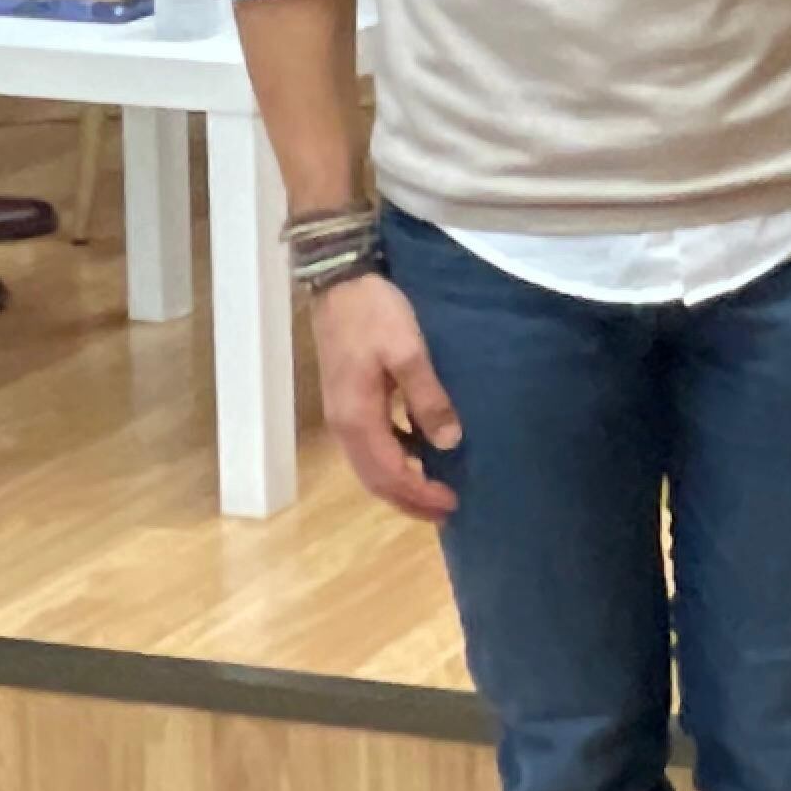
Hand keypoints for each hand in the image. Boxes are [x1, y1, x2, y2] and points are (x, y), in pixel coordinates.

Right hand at [311, 275, 461, 519]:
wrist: (340, 281)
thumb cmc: (375, 314)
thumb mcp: (409, 352)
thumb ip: (427, 398)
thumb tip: (448, 443)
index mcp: (357, 418)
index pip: (389, 474)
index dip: (419, 495)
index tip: (450, 504)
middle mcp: (343, 425)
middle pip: (374, 479)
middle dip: (409, 499)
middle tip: (445, 509)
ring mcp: (341, 413)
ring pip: (369, 464)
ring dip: (399, 481)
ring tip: (433, 488)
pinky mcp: (345, 400)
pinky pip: (369, 443)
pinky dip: (392, 456)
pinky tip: (416, 449)